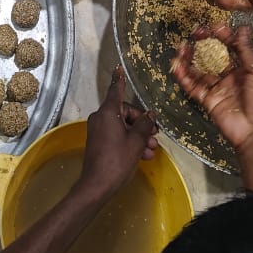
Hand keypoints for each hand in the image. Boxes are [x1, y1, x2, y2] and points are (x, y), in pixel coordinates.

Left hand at [76, 67, 158, 200]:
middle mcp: (101, 117)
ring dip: (138, 136)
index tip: (118, 67)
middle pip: (125, 112)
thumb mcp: (136, 141)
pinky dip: (130, 142)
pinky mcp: (99, 142)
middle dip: (142, 123)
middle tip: (155, 136)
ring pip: (123, 126)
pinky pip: (117, 135)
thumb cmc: (117, 159)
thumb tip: (150, 115)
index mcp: (108, 112)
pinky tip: (143, 156)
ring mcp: (98, 130)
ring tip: (151, 150)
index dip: (119, 79)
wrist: (97, 185)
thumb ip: (144, 125)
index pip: (116, 90)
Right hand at [171, 25, 252, 151]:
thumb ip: (246, 51)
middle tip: (195, 33)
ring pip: (200, 70)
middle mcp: (229, 76)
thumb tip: (243, 28)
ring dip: (190, 58)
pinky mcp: (208, 100)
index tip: (213, 27)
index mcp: (244, 69)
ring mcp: (217, 88)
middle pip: (212, 57)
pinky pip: (194, 87)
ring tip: (181, 47)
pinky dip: (184, 77)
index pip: (230, 48)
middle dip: (203, 44)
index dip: (222, 36)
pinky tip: (176, 66)